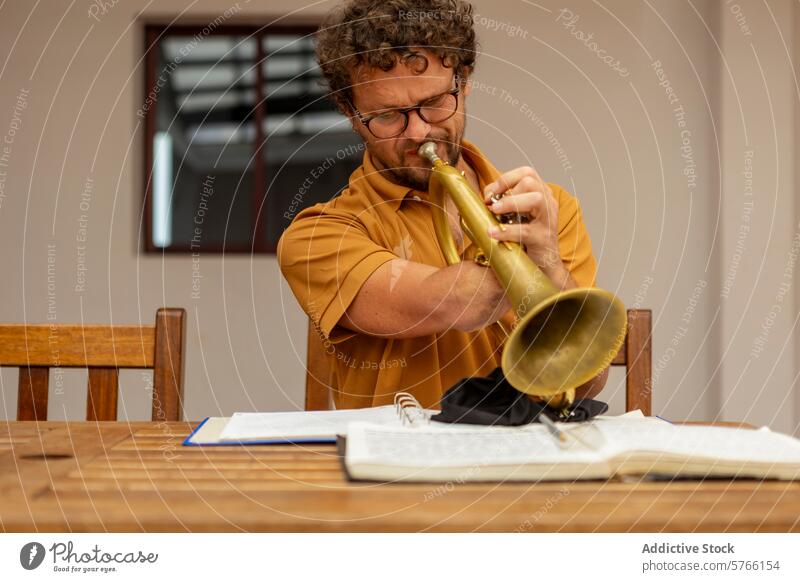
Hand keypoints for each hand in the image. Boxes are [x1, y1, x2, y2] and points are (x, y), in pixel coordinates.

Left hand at [483, 167, 572, 287]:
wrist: (543, 265)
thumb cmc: (525, 239)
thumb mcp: (515, 216)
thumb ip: (503, 204)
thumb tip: (485, 197)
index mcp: (541, 194)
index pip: (527, 173)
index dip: (505, 178)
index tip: (490, 193)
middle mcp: (548, 203)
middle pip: (531, 182)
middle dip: (506, 188)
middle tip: (492, 204)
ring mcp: (548, 220)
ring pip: (536, 199)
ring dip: (511, 202)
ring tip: (494, 211)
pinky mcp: (543, 238)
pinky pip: (525, 231)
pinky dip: (506, 231)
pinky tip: (492, 233)